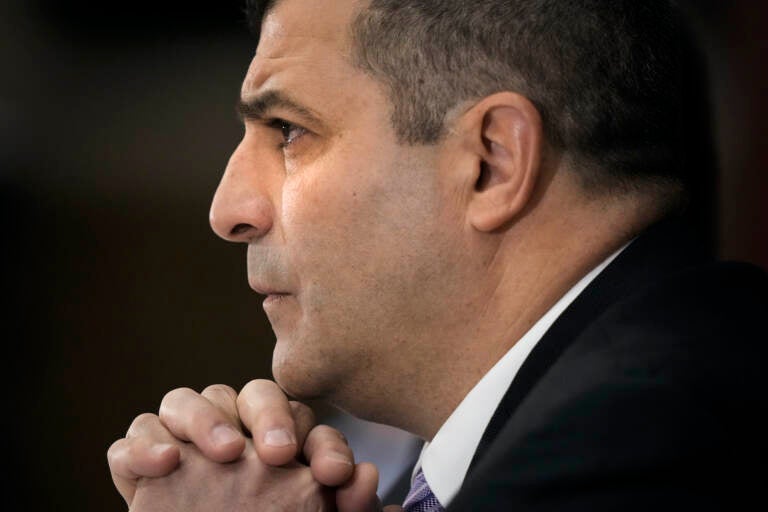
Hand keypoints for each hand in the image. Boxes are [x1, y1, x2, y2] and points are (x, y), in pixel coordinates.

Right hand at [107, 380, 383, 510]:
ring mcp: (186, 443)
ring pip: (187, 400)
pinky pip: (137, 434)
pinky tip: (165, 463)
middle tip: (279, 454)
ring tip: (225, 452)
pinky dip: (144, 444)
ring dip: (204, 418)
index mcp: (278, 443)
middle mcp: (234, 432)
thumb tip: (369, 478)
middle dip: (268, 415)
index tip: (332, 474)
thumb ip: (345, 506)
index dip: (322, 442)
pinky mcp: (142, 464)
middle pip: (250, 396)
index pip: (304, 421)